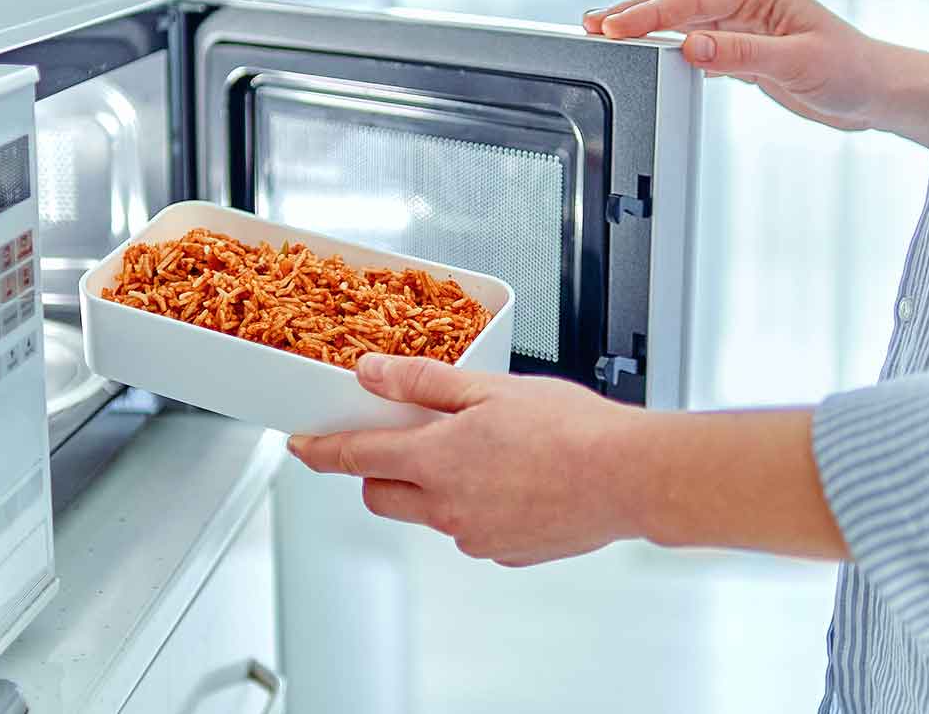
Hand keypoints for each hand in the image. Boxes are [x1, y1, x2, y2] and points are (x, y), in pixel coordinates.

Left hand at [287, 355, 645, 566]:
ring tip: (486, 454)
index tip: (300, 446)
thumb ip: (422, 382)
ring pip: (428, 514)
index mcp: (436, 460)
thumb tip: (371, 374)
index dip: (320, 450)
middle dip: (377, 471)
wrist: (628, 476)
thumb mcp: (489, 388)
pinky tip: (514, 482)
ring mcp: (475, 537)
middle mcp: (447, 507)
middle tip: (405, 443)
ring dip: (435, 487)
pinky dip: (477, 507)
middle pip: (380, 495)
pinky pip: (471, 530)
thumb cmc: (572, 430)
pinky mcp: (505, 554)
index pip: (356, 457)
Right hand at [583, 0, 928, 146]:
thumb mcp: (796, 63)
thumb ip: (742, 55)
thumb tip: (693, 46)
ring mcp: (742, 23)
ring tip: (606, 34)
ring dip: (646, 29)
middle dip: (635, 13)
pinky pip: (694, 41)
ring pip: (682, 21)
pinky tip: (646, 53)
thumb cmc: (849, 70)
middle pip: (678, 1)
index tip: (616, 27)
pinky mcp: (741, 48)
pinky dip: (666, 47)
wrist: (873, 93)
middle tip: (593, 25)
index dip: (651, 14)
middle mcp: (747, 1)